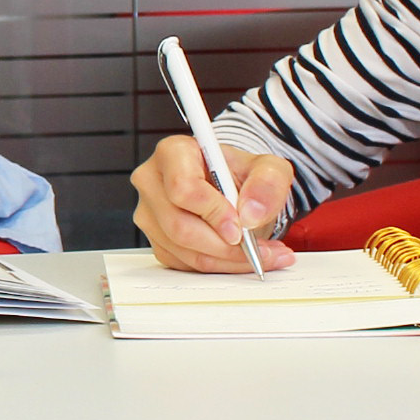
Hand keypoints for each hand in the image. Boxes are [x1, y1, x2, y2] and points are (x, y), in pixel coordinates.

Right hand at [130, 137, 296, 271]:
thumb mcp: (268, 168)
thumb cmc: (243, 175)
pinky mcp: (157, 241)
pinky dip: (218, 266)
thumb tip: (250, 214)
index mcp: (172, 153)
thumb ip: (267, 183)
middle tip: (258, 249)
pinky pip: (185, 264)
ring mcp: (150, 214)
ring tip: (261, 255)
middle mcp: (152, 182)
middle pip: (179, 226)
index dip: (213, 212)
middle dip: (223, 245)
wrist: (236, 193)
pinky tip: (241, 258)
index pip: (183, 188)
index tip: (240, 227)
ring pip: (183, 250)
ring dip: (226, 260)